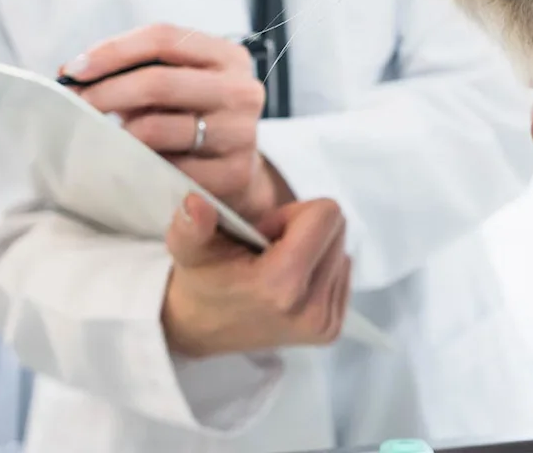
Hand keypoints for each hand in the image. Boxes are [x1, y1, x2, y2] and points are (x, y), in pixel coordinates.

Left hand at [62, 24, 291, 221]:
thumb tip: (71, 73)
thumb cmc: (191, 117)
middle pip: (158, 82)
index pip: (163, 38)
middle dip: (104, 92)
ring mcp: (240, 134)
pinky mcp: (231, 174)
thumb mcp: (176, 81)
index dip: (113, 50)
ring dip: (116, 134)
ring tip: (99, 137)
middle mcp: (241, 91)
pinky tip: (127, 164)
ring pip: (156, 128)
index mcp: (228, 56)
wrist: (236, 170)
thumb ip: (133, 69)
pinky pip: (164, 169)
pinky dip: (136, 166)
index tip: (74, 69)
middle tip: (74, 105)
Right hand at [162, 195, 351, 355]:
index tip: (264, 234)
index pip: (326, 214)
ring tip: (275, 267)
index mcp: (281, 284)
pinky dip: (318, 269)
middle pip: (337, 229)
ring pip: (342, 249)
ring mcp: (325, 323)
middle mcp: (311, 309)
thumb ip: (192, 225)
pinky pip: (343, 272)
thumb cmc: (200, 282)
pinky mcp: (332, 329)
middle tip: (268, 249)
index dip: (291, 214)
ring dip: (312, 249)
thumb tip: (194, 202)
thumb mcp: (189, 249)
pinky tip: (289, 281)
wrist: (201, 329)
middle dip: (303, 229)